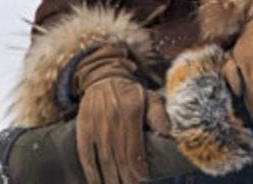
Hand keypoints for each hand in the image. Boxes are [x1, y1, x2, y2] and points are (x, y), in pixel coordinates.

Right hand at [74, 44, 148, 183]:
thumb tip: (168, 135)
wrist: (104, 78)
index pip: (135, 149)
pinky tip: (98, 183)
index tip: (144, 180)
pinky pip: (86, 155)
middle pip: (120, 158)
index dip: (139, 169)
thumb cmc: (131, 93)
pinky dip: (92, 172)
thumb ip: (159, 116)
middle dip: (127, 179)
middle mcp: (113, 120)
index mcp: (132, 113)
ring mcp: (96, 126)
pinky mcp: (84, 129)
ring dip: (111, 179)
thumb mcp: (150, 98)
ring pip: (104, 160)